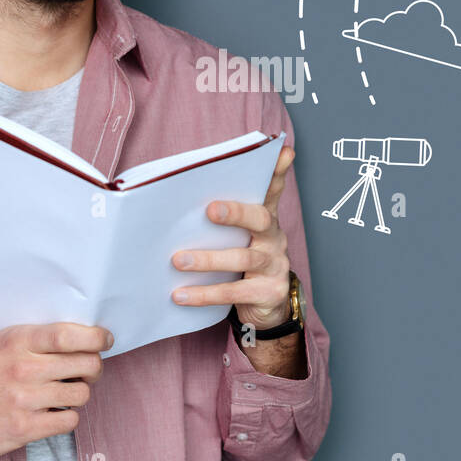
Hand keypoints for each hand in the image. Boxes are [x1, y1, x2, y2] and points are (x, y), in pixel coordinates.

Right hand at [0, 322, 111, 459]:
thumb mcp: (5, 342)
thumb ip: (39, 337)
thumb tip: (85, 336)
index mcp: (19, 341)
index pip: (68, 335)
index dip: (95, 337)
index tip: (105, 340)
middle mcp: (22, 369)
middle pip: (85, 364)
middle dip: (94, 368)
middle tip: (87, 371)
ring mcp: (23, 400)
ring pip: (81, 394)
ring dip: (80, 394)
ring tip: (65, 393)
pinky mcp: (23, 429)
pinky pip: (69, 421)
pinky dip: (68, 417)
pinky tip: (55, 412)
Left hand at [171, 144, 294, 329]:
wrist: (264, 308)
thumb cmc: (242, 264)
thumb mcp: (236, 237)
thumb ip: (220, 217)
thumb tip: (187, 200)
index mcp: (265, 219)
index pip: (272, 190)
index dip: (277, 172)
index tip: (282, 152)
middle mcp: (274, 238)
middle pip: (260, 219)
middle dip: (236, 212)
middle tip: (210, 210)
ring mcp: (274, 265)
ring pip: (243, 258)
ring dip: (208, 259)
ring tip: (178, 260)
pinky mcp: (268, 292)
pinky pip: (234, 292)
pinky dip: (205, 293)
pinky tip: (180, 295)